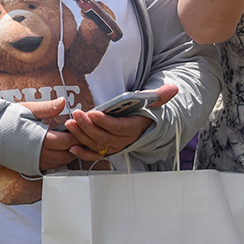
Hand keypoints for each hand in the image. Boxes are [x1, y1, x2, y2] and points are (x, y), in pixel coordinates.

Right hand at [16, 97, 79, 170]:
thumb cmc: (7, 120)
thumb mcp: (27, 109)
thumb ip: (47, 108)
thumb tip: (63, 102)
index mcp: (41, 139)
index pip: (68, 141)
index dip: (77, 134)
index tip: (80, 126)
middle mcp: (40, 155)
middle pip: (68, 153)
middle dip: (76, 144)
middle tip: (79, 133)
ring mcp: (37, 163)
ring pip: (62, 162)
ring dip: (69, 152)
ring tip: (71, 141)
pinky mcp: (33, 168)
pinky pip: (53, 166)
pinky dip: (60, 159)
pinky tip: (60, 149)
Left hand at [63, 84, 177, 161]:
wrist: (142, 126)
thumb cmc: (143, 113)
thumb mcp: (153, 103)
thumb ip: (160, 96)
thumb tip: (174, 88)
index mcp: (134, 128)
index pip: (119, 127)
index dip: (105, 122)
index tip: (93, 113)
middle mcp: (123, 141)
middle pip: (104, 137)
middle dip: (88, 126)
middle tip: (76, 115)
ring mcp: (113, 147)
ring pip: (96, 145)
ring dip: (81, 136)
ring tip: (70, 123)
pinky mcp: (105, 150)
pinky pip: (93, 155)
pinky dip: (83, 154)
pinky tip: (72, 147)